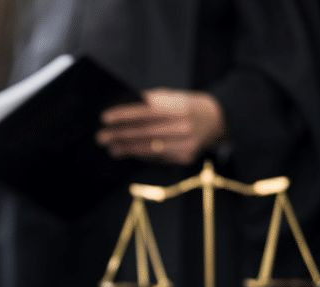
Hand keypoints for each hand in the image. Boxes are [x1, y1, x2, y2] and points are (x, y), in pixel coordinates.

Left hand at [96, 88, 225, 164]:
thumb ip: (150, 102)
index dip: (124, 115)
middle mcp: (183, 125)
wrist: (218, 120)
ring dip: (126, 149)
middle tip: (101, 137)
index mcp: (178, 106)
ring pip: (150, 148)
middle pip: (145, 132)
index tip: (105, 118)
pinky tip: (128, 152)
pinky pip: (158, 157)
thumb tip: (121, 109)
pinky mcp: (186, 156)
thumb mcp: (172, 97)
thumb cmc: (187, 106)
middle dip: (120, 135)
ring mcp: (186, 143)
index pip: (146, 111)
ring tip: (111, 148)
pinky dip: (141, 154)